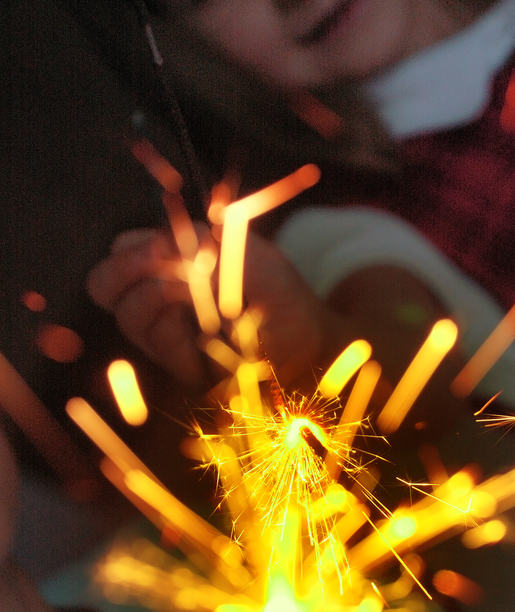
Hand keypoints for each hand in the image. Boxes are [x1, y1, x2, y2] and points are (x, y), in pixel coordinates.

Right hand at [86, 227, 324, 388]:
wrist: (313, 344)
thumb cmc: (283, 295)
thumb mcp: (249, 255)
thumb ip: (203, 245)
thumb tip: (159, 244)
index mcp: (172, 262)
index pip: (123, 249)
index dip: (131, 248)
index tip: (163, 245)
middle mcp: (161, 297)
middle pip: (105, 285)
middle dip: (125, 273)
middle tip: (162, 264)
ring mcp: (167, 333)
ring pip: (129, 316)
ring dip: (158, 299)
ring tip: (199, 297)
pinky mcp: (180, 367)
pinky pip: (160, 348)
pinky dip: (179, 337)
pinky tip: (208, 336)